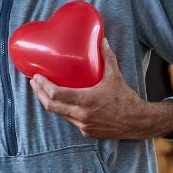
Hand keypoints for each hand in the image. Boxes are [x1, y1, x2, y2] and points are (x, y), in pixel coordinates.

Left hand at [28, 39, 172, 139]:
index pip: (56, 95)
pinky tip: (60, 102)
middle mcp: (82, 116)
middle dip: (39, 93)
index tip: (36, 77)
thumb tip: (102, 39)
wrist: (138, 122)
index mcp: (87, 101)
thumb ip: (107, 57)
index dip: (42, 86)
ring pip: (59, 114)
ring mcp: (83, 126)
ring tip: (42, 90)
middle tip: (34, 81)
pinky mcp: (86, 133)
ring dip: (49, 102)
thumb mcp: (116, 76)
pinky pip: (69, 120)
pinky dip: (63, 110)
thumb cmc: (126, 98)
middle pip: (51, 106)